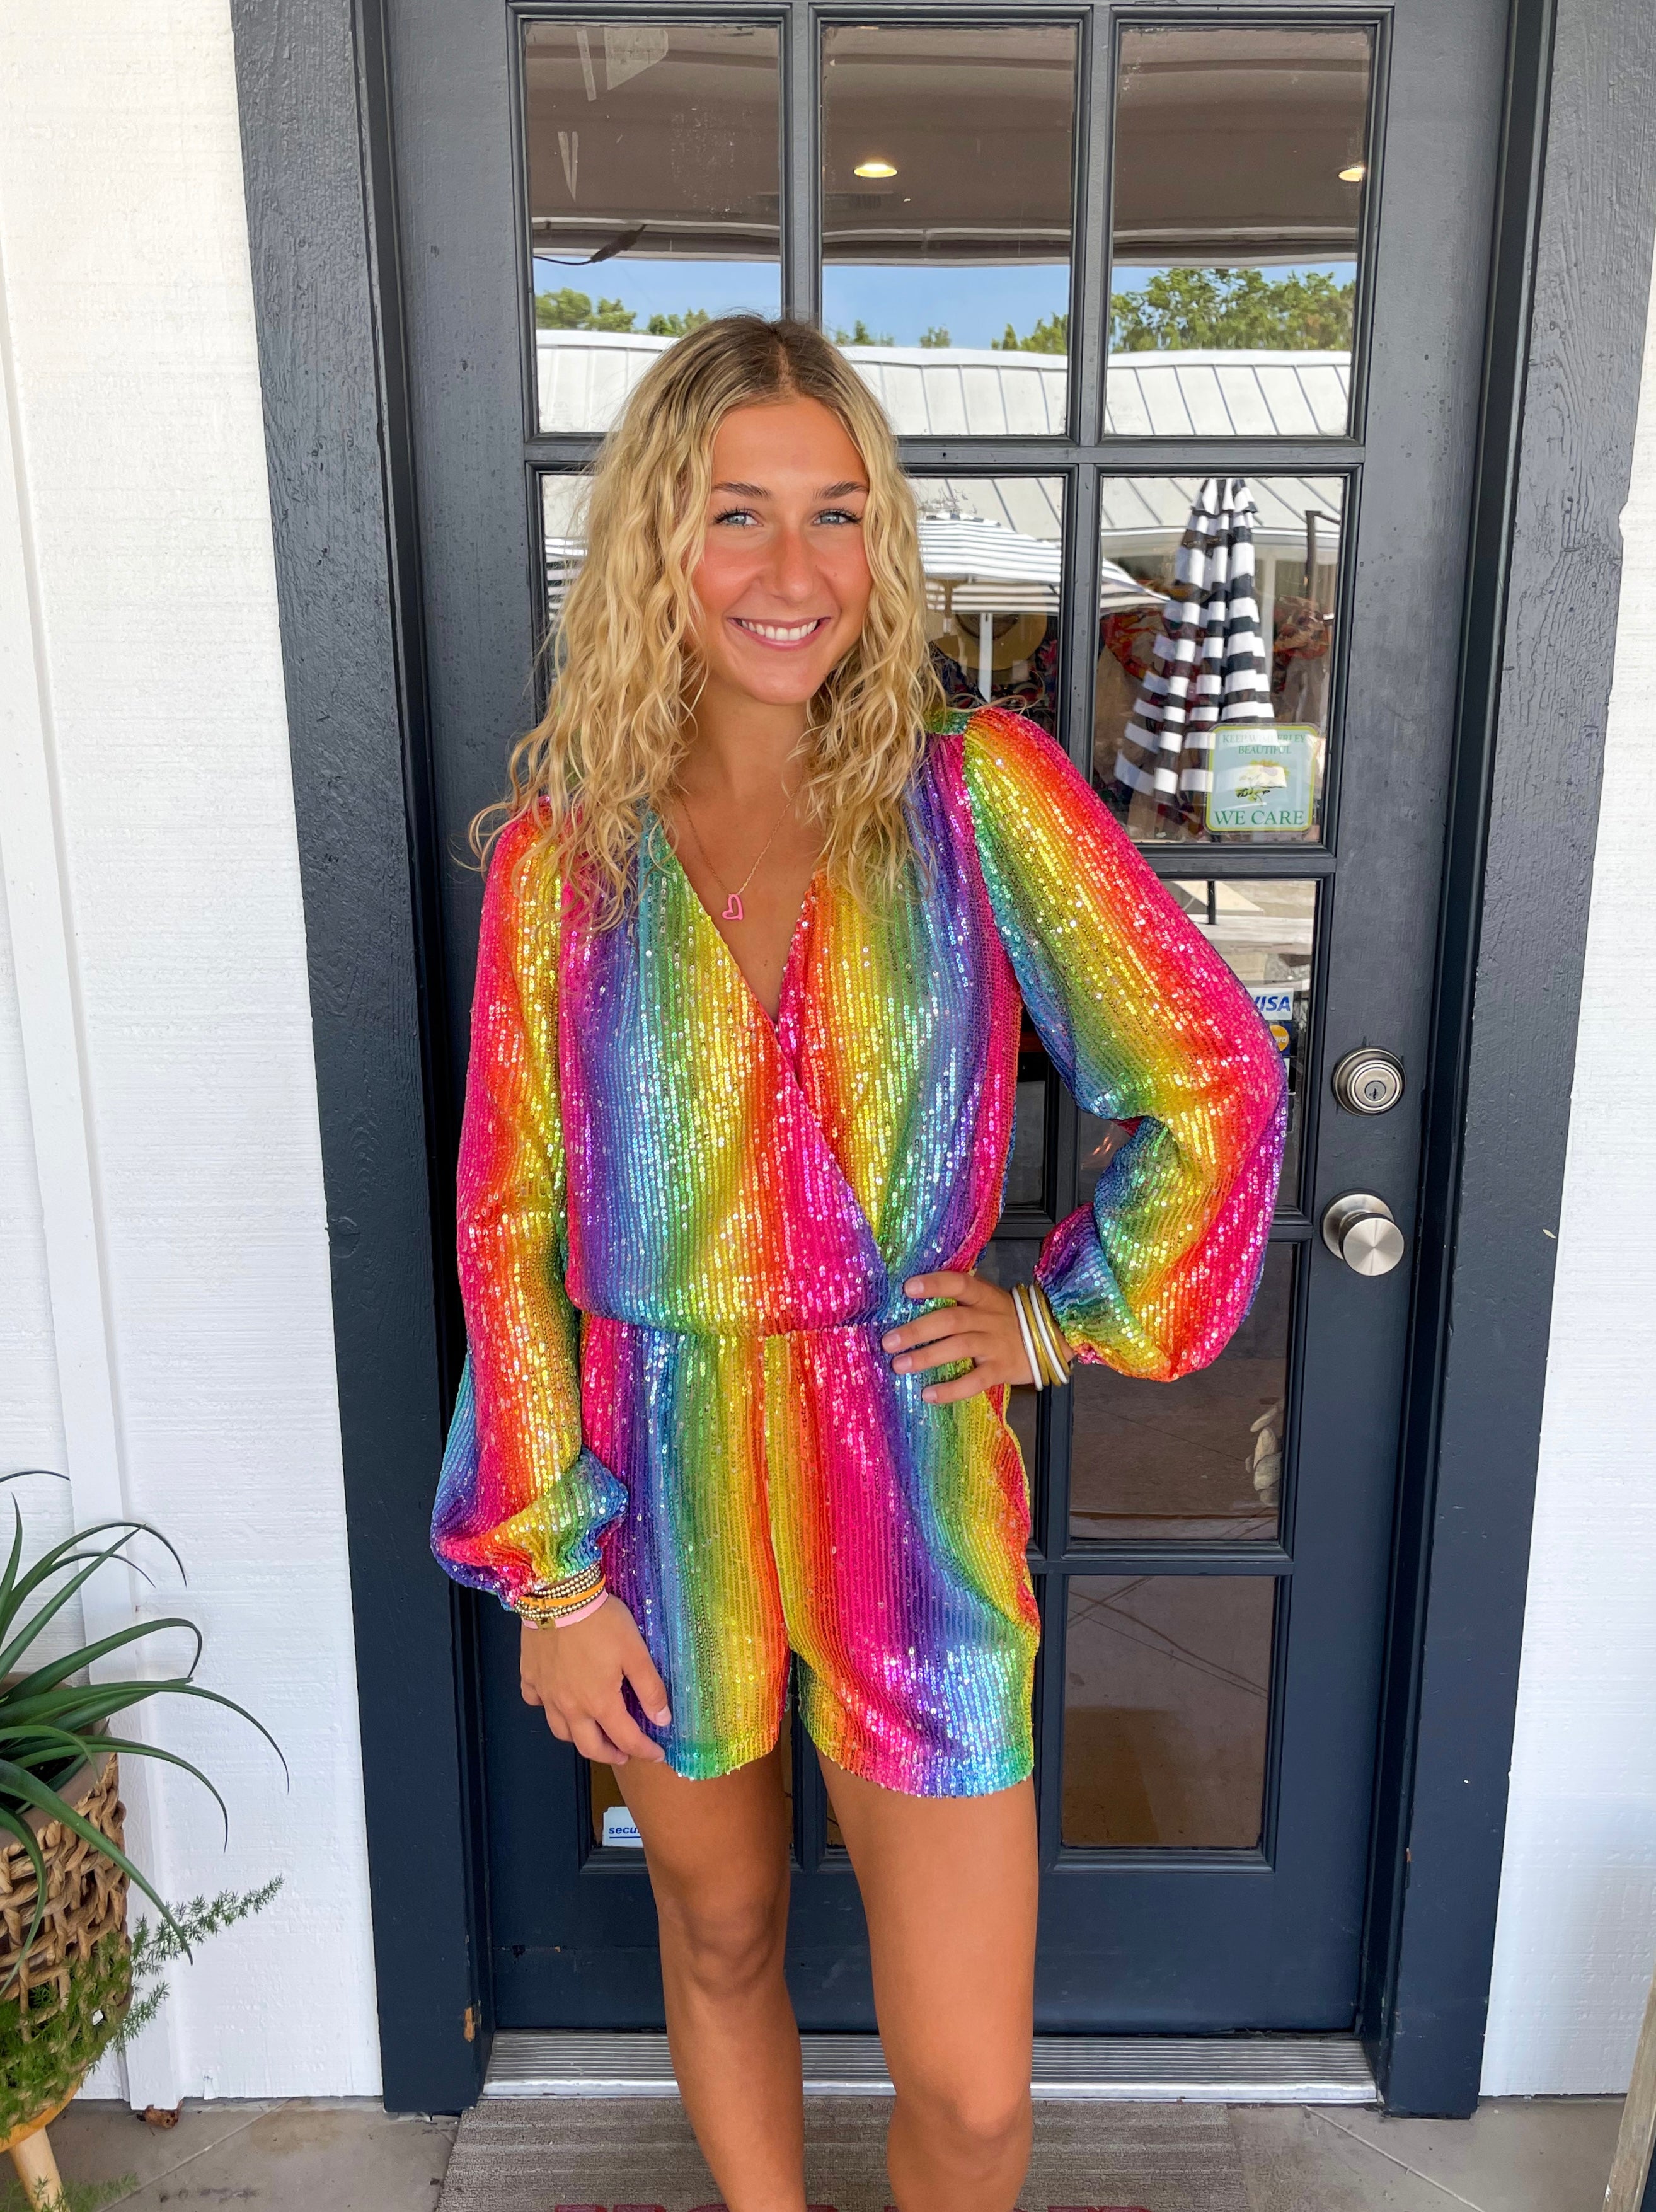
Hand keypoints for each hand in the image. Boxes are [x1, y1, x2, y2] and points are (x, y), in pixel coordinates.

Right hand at [519, 1596, 671, 1764]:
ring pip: (559, 1730)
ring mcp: (546, 1692)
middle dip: (609, 1755)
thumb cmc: (601, 1622)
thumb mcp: (635, 1652)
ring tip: (591, 1733)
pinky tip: (555, 1700)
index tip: (657, 1754)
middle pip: (588, 1746)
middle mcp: (570, 1706)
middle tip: (623, 1754)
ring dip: (578, 1738)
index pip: (625, 1738)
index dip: (644, 1750)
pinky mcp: (529, 1675)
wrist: (558, 1595)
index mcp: (599, 1702)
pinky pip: (535, 1701)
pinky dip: (546, 1708)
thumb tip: (662, 1720)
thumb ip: (650, 1689)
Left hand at [880, 1270, 1034, 1403]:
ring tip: (899, 1366)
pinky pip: (974, 1380)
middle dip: (917, 1330)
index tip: (907, 1288)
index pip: (958, 1284)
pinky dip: (951, 1389)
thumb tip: (913, 1300)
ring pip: (959, 1347)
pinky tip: (928, 1394)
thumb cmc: (1007, 1318)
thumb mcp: (988, 1301)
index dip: (934, 1284)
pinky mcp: (1001, 1369)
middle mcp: (988, 1317)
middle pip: (951, 1320)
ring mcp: (995, 1344)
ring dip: (927, 1357)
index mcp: (983, 1296)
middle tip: (889, 1341)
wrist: (1053, 1337)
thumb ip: (960, 1301)